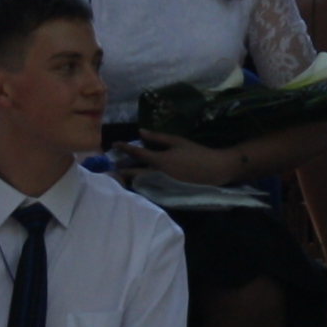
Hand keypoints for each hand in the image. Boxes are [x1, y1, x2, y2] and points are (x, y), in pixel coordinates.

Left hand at [123, 131, 244, 186]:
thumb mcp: (177, 141)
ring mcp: (160, 187)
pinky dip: (141, 186)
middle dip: (121, 169)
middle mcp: (156, 175)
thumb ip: (157, 138)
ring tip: (122, 174)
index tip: (115, 144)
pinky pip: (148, 191)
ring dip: (130, 178)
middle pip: (133, 173)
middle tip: (113, 165)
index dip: (124, 148)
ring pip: (139, 184)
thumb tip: (140, 132)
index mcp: (158, 161)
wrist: (213, 171)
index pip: (136, 153)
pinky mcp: (166, 195)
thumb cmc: (196, 153)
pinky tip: (138, 183)